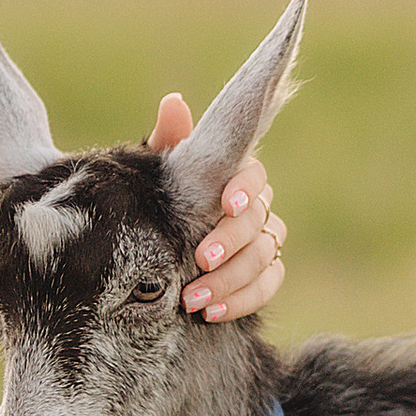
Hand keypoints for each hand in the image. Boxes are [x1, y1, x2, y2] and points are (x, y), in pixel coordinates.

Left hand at [148, 92, 285, 321]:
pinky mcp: (261, 276)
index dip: (245, 188)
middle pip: (259, 221)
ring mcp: (262, 242)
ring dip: (230, 280)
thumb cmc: (157, 205)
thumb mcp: (155, 176)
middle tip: (200, 260)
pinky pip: (267, 286)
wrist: (148, 256)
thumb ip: (167, 143)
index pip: (254, 176)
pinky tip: (210, 313)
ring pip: (264, 257)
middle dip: (231, 242)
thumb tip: (174, 103)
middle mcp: (254, 208)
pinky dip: (241, 300)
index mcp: (232, 178)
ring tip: (193, 299)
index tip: (227, 204)